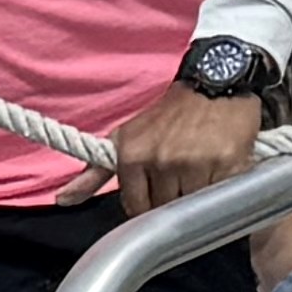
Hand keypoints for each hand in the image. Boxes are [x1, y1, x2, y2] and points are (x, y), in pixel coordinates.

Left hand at [109, 83, 259, 216]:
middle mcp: (161, 161)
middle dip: (171, 199)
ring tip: (200, 171)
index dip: (148, 204)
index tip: (157, 191)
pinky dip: (221, 186)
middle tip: (181, 177)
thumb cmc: (167, 116)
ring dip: (197, 195)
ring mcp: (194, 163)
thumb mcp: (125, 138)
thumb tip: (65, 199)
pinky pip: (220, 194)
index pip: (136, 208)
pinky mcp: (227, 163)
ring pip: (191, 205)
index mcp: (132, 157)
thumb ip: (95, 173)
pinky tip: (218, 169)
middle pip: (163, 208)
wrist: (214, 83)